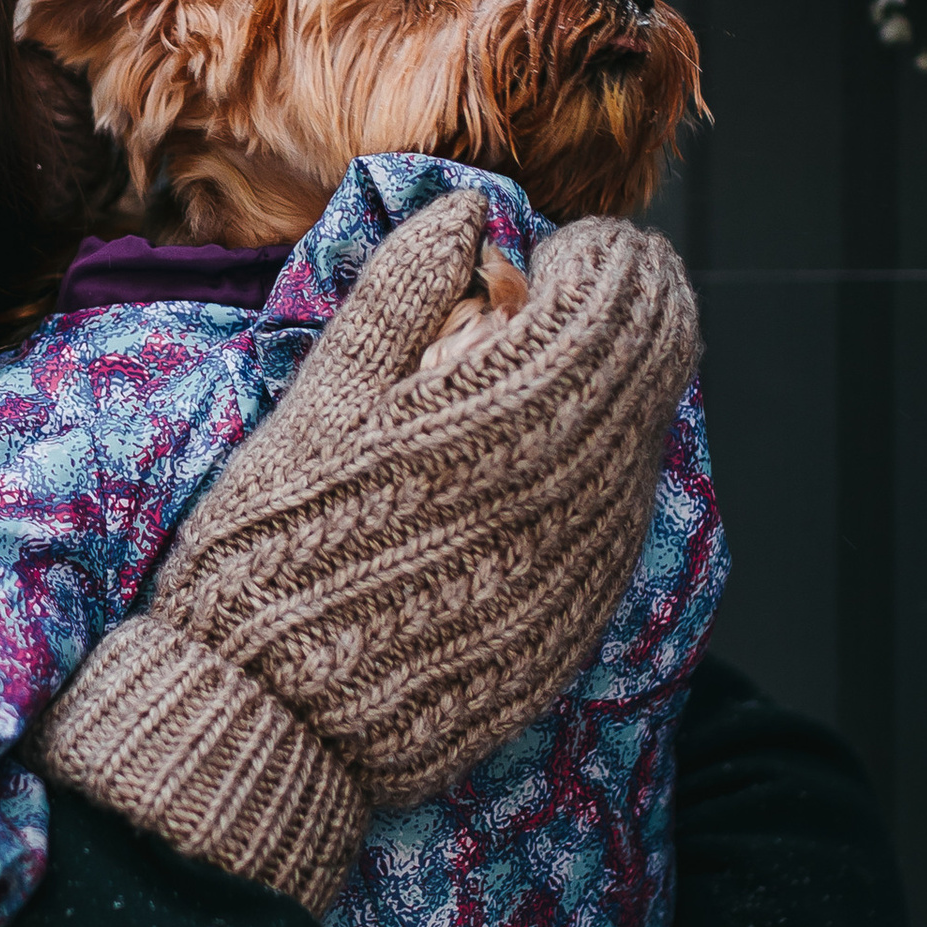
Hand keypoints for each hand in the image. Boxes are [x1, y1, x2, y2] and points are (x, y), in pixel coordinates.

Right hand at [29, 191, 698, 903]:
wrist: (275, 716)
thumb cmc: (276, 546)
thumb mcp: (319, 404)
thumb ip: (398, 296)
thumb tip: (462, 209)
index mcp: (504, 410)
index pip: (611, 301)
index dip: (604, 255)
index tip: (568, 245)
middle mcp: (569, 482)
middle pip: (651, 361)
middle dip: (635, 301)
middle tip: (596, 281)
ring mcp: (583, 557)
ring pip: (647, 436)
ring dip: (628, 380)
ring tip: (581, 356)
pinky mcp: (578, 617)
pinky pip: (626, 516)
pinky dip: (614, 461)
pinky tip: (569, 451)